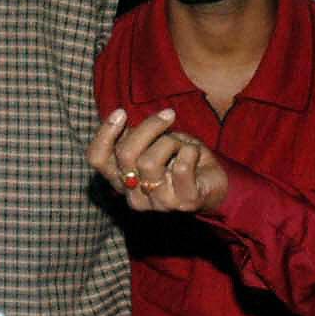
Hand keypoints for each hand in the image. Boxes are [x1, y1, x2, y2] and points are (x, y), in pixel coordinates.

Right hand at [89, 108, 228, 213]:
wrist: (217, 180)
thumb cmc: (181, 158)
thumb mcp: (153, 142)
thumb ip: (133, 137)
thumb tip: (119, 119)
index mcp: (122, 180)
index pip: (97, 159)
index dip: (105, 134)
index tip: (122, 112)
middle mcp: (134, 196)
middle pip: (125, 154)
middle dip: (149, 127)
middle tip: (169, 115)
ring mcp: (158, 203)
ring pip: (149, 161)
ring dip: (171, 142)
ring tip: (183, 145)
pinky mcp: (183, 203)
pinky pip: (180, 167)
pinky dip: (190, 151)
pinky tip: (195, 155)